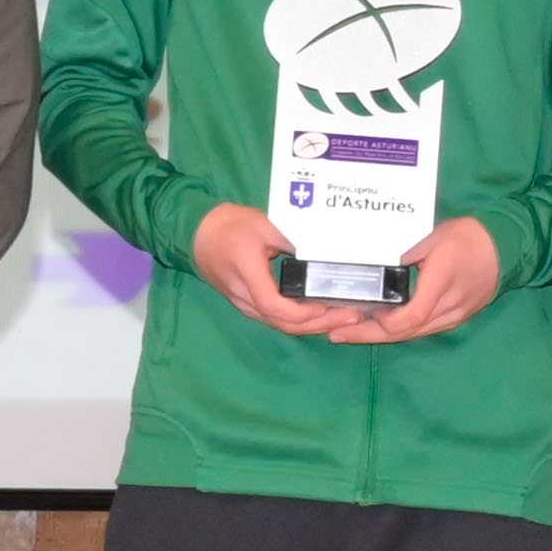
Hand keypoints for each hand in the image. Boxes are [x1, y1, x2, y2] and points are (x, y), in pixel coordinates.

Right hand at [187, 201, 393, 342]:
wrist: (199, 234)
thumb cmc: (231, 226)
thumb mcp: (265, 224)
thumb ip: (294, 237)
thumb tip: (327, 247)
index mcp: (248, 276)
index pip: (275, 307)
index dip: (304, 313)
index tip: (329, 306)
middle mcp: (245, 298)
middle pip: (282, 324)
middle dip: (319, 325)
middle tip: (352, 317)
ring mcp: (245, 305)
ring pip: (280, 325)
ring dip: (312, 326)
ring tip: (344, 318)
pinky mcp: (249, 305)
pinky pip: (276, 319)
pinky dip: (301, 321)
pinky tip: (322, 314)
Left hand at [332, 213, 505, 343]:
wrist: (506, 247)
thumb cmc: (469, 237)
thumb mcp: (433, 237)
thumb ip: (405, 252)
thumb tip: (378, 263)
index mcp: (441, 284)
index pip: (410, 317)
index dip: (382, 324)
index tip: (354, 319)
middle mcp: (448, 307)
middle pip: (406, 332)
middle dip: (369, 336)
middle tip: (336, 336)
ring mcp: (454, 316)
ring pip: (414, 334)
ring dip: (382, 336)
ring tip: (351, 334)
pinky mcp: (457, 317)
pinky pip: (424, 329)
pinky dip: (400, 330)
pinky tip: (380, 327)